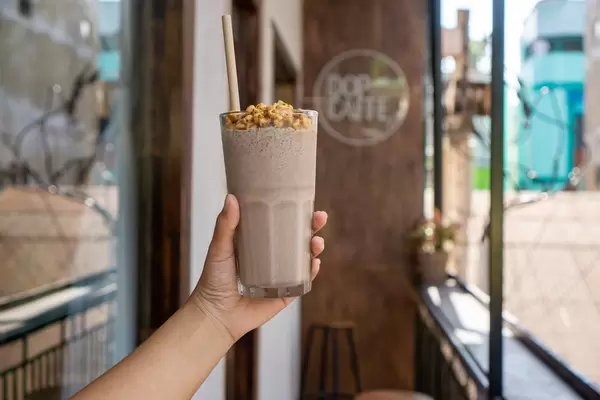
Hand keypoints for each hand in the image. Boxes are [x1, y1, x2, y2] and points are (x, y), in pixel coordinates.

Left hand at [190, 194, 327, 341]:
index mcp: (260, 244)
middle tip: (320, 218)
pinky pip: (303, 283)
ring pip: (305, 259)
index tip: (306, 201)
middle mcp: (273, 258)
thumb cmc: (213, 279)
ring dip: (315, 248)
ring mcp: (281, 276)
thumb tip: (231, 197)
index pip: (282, 224)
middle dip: (313, 228)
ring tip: (317, 242)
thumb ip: (225, 225)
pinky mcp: (285, 295)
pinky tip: (314, 264)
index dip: (296, 213)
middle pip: (299, 239)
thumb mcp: (219, 248)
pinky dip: (311, 273)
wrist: (215, 314)